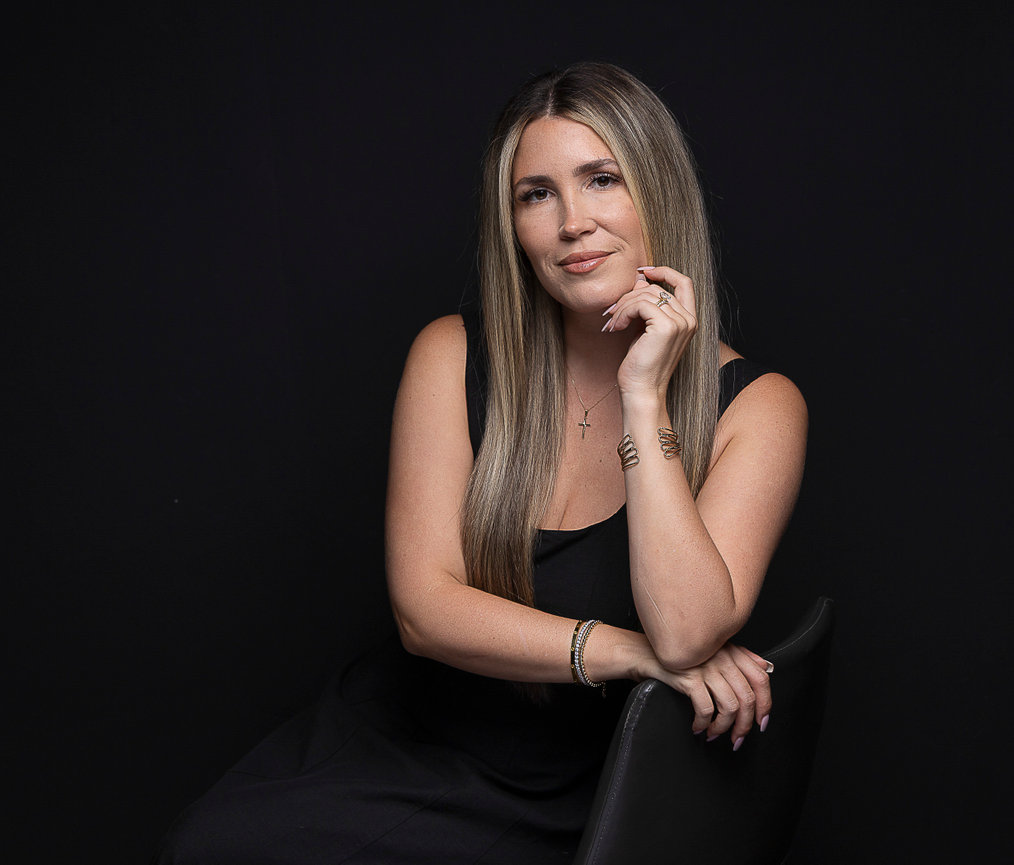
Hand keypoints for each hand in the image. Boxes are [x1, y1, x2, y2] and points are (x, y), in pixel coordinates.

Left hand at [602, 265, 696, 399]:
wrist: (642, 390)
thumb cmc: (641, 364)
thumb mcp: (645, 329)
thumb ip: (647, 305)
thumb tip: (640, 279)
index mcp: (688, 320)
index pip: (684, 282)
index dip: (664, 271)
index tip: (642, 272)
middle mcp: (689, 320)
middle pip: (656, 288)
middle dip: (629, 296)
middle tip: (612, 312)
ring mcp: (680, 323)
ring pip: (646, 294)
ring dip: (623, 306)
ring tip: (612, 322)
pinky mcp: (666, 327)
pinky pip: (640, 304)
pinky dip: (623, 313)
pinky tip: (615, 327)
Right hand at [640, 642, 772, 749]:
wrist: (646, 654)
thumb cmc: (681, 657)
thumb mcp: (713, 651)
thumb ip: (740, 657)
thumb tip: (766, 668)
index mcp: (732, 652)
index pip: (761, 679)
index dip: (766, 704)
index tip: (761, 722)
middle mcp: (723, 658)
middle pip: (747, 698)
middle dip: (744, 725)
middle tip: (737, 739)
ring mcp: (707, 668)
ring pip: (730, 707)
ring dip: (724, 728)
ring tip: (714, 734)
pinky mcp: (690, 678)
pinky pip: (706, 709)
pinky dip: (704, 723)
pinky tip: (698, 727)